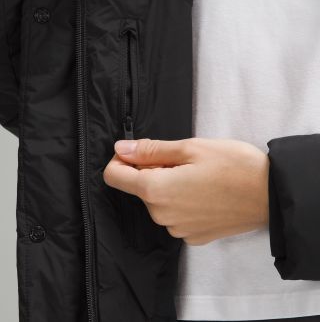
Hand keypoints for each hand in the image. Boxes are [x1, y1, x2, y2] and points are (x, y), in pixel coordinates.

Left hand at [103, 137, 268, 244]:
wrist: (271, 195)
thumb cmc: (233, 166)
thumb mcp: (190, 148)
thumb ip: (150, 150)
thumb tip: (120, 149)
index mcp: (156, 190)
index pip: (114, 177)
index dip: (122, 159)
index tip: (140, 151)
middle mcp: (161, 215)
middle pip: (139, 187)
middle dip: (153, 170)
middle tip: (184, 161)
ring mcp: (177, 229)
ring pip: (157, 200)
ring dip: (168, 185)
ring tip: (198, 176)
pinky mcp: (193, 236)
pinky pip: (174, 215)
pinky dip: (182, 201)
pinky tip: (205, 192)